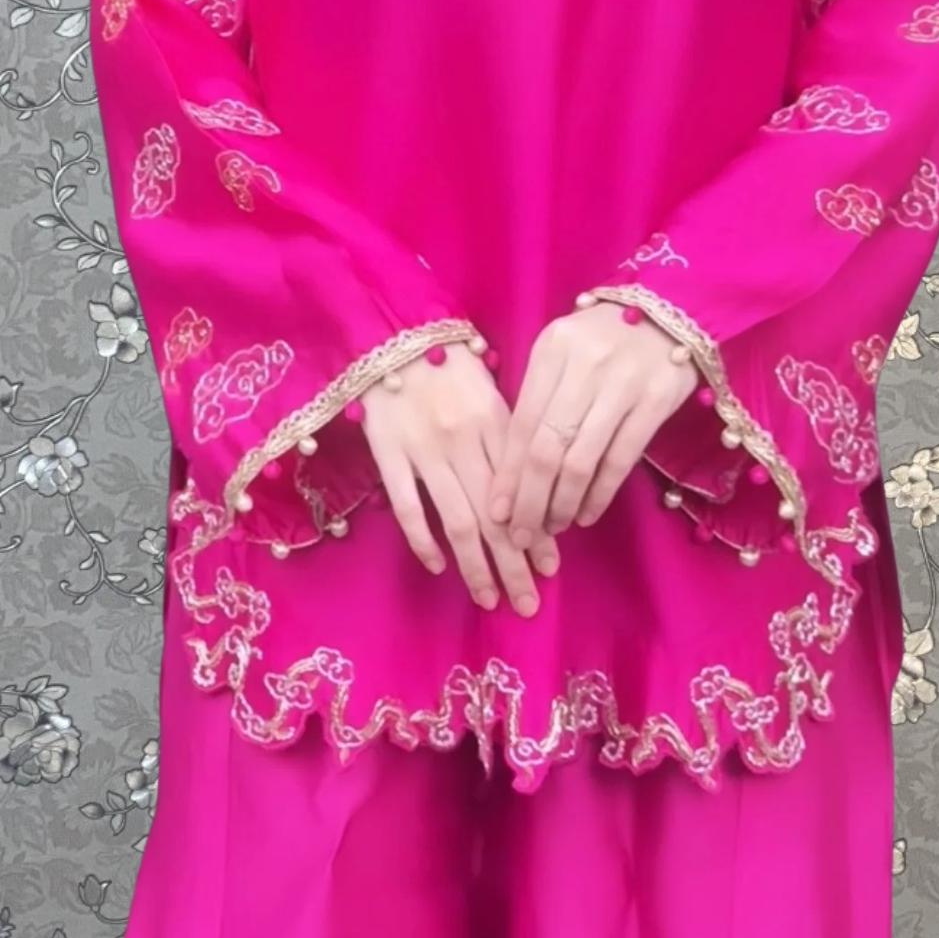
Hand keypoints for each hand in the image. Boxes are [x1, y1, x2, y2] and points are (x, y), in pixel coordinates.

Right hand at [360, 340, 558, 615]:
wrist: (393, 334)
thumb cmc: (449, 364)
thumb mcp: (490, 392)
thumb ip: (509, 437)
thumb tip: (533, 490)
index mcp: (495, 423)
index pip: (521, 493)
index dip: (536, 534)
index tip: (549, 567)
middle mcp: (464, 441)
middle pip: (495, 517)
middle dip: (513, 564)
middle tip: (527, 603)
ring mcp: (424, 450)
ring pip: (457, 520)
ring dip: (476, 566)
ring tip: (489, 599)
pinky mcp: (388, 454)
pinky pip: (409, 506)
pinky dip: (423, 540)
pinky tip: (439, 567)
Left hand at [487, 302, 699, 544]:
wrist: (669, 311)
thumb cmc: (603, 338)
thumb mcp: (563, 351)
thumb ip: (539, 396)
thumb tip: (512, 468)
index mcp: (552, 350)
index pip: (522, 424)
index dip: (507, 474)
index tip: (496, 512)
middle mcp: (584, 367)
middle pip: (546, 448)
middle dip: (529, 500)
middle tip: (521, 535)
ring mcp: (622, 385)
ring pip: (581, 460)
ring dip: (562, 503)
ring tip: (552, 528)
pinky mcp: (656, 402)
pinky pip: (620, 459)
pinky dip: (600, 492)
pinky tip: (586, 513)